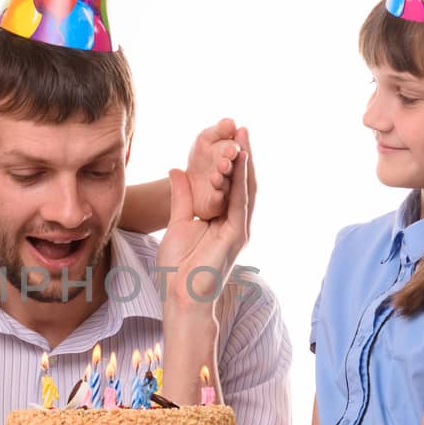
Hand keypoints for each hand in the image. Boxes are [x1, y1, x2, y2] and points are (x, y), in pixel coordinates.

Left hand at [157, 131, 255, 306]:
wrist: (180, 296)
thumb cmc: (177, 267)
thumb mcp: (177, 223)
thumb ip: (182, 197)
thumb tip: (177, 170)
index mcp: (223, 220)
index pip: (230, 184)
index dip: (230, 161)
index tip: (228, 137)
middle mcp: (236, 223)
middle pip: (243, 183)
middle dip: (244, 155)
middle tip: (242, 128)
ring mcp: (239, 229)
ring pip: (246, 189)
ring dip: (246, 162)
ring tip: (244, 136)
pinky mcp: (236, 236)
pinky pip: (240, 203)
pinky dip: (241, 181)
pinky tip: (241, 161)